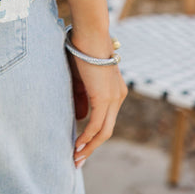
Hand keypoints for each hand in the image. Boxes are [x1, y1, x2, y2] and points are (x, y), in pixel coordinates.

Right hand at [65, 33, 127, 167]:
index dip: (93, 133)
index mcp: (115, 91)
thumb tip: (80, 118)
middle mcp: (118, 97)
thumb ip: (81, 97)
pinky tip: (77, 145)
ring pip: (104, 132)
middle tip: (78, 158)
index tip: (81, 144)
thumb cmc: (82, 50)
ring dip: (89, 147)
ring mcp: (114, 99)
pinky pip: (96, 125)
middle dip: (92, 147)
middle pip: (107, 130)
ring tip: (75, 157)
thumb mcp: (80, 78)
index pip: (106, 118)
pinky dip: (87, 137)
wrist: (90, 35)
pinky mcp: (104, 99)